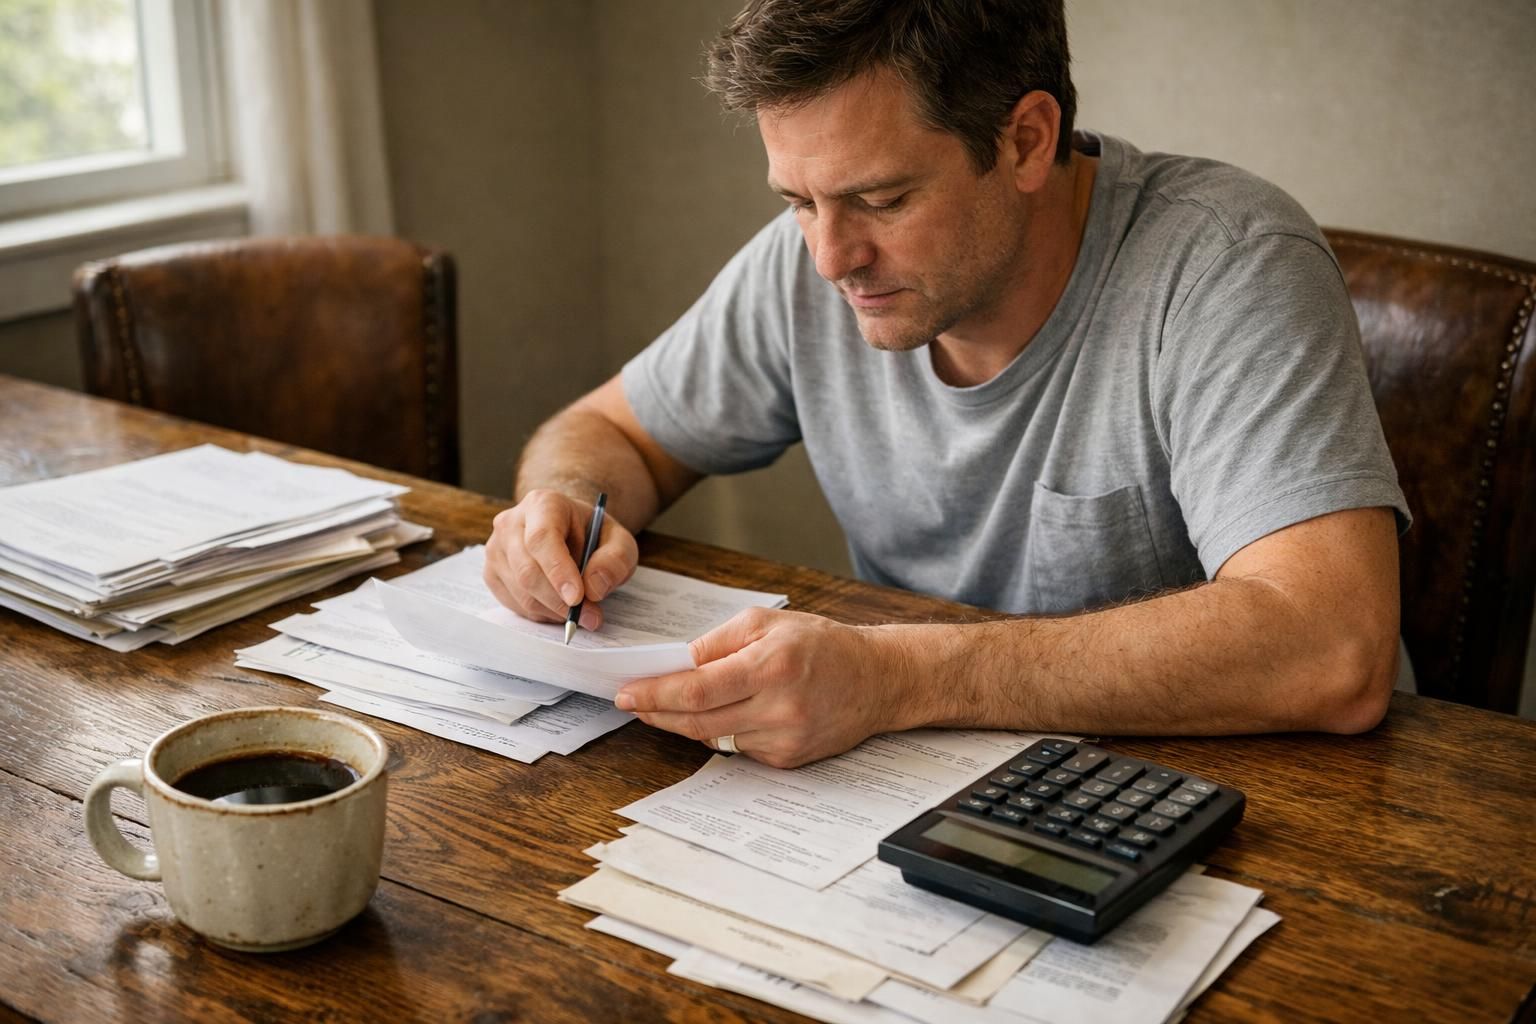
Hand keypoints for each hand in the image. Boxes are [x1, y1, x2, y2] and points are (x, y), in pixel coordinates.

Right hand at [483, 489, 637, 628]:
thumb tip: (593, 588)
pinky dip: (541, 613)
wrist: (572, 533)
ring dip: (553, 611)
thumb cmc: (594, 535)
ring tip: (580, 610)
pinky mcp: (491, 572)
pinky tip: (559, 606)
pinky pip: (514, 603)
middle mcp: (511, 522)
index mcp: (543, 504)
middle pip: (527, 570)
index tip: (577, 598)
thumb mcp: (619, 542)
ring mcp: (496, 548)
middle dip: (559, 601)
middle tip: (589, 617)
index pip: (542, 539)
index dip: (558, 571)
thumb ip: (614, 560)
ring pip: (520, 592)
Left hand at [614, 608, 913, 767]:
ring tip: (662, 707)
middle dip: (657, 712)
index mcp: (771, 665)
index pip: (697, 689)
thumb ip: (718, 642)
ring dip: (682, 724)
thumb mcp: (769, 622)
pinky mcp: (789, 759)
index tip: (626, 693)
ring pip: (713, 739)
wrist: (878, 680)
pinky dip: (720, 732)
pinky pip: (738, 748)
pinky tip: (719, 715)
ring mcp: (785, 739)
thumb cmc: (823, 645)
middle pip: (697, 722)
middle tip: (632, 703)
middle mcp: (779, 707)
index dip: (655, 694)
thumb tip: (675, 664)